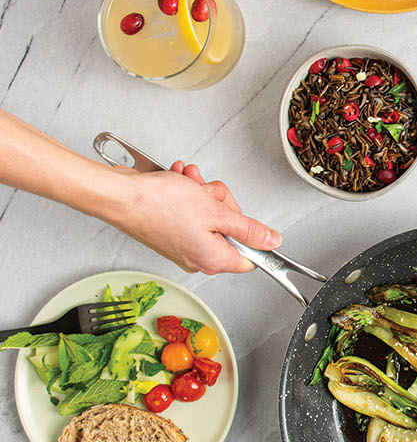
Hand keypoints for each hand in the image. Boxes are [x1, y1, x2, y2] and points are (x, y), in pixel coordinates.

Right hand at [104, 162, 281, 274]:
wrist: (119, 195)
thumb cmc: (157, 204)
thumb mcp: (216, 213)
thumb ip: (248, 229)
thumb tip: (271, 241)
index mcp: (213, 260)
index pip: (250, 258)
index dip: (252, 234)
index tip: (246, 219)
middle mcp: (197, 257)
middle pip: (230, 230)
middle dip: (222, 203)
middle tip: (208, 193)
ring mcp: (183, 244)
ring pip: (210, 215)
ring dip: (202, 193)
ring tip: (189, 183)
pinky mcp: (170, 231)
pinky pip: (191, 211)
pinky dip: (188, 193)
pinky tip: (179, 181)